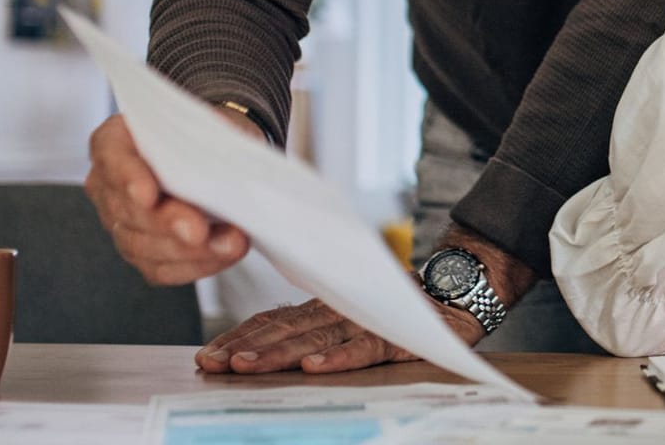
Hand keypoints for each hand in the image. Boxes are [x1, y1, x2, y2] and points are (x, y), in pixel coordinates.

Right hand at [83, 112, 254, 284]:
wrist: (219, 154)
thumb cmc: (207, 134)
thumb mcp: (209, 122)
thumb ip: (204, 139)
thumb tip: (224, 164)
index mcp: (115, 141)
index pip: (113, 158)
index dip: (128, 178)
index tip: (148, 194)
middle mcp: (109, 184)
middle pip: (127, 211)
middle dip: (167, 224)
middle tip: (198, 230)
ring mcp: (121, 222)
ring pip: (143, 246)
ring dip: (189, 251)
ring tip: (229, 244)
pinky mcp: (142, 252)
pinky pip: (161, 268)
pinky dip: (196, 265)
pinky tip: (223, 255)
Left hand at [196, 297, 442, 373]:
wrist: (456, 296)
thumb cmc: (397, 312)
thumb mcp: (349, 318)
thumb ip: (314, 329)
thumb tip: (264, 346)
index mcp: (322, 308)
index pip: (273, 320)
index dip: (239, 337)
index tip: (208, 356)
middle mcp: (336, 311)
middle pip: (284, 329)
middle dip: (245, 347)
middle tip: (214, 363)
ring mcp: (364, 321)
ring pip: (314, 339)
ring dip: (278, 353)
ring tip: (248, 366)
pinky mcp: (393, 336)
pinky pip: (362, 349)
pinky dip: (337, 358)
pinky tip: (313, 368)